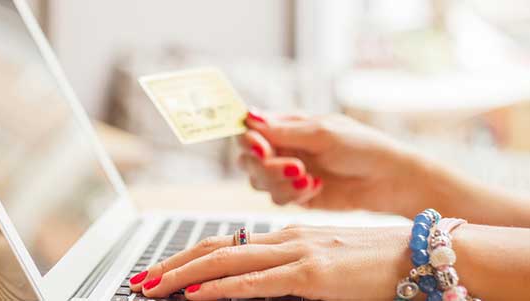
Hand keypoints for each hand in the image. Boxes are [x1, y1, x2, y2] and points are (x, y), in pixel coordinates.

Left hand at [129, 225, 410, 299]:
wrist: (422, 255)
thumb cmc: (377, 262)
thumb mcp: (324, 264)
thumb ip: (289, 272)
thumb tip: (257, 284)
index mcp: (286, 238)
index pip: (224, 243)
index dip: (187, 257)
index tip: (160, 272)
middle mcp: (285, 239)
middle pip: (214, 248)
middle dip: (172, 265)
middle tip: (141, 280)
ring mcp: (298, 254)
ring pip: (226, 260)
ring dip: (183, 275)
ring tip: (153, 287)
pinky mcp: (314, 274)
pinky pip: (257, 281)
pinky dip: (222, 287)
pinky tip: (197, 295)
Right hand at [239, 109, 426, 216]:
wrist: (387, 180)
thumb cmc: (361, 147)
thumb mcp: (321, 133)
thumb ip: (282, 130)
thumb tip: (248, 116)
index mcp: (286, 126)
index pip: (249, 130)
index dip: (248, 140)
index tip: (262, 148)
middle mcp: (282, 148)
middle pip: (247, 159)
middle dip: (265, 166)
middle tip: (294, 167)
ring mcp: (286, 173)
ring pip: (258, 181)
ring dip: (280, 181)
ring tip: (309, 178)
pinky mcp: (295, 195)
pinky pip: (277, 198)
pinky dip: (294, 194)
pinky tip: (317, 187)